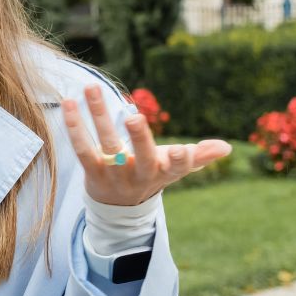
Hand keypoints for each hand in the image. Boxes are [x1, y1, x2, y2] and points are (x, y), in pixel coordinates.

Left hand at [62, 84, 231, 205]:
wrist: (119, 207)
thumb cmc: (152, 175)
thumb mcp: (176, 169)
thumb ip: (200, 156)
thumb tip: (226, 147)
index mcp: (163, 172)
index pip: (177, 167)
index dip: (182, 160)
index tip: (184, 149)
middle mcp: (139, 175)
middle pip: (142, 157)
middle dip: (139, 138)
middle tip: (134, 117)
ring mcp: (114, 174)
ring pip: (107, 144)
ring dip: (99, 115)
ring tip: (92, 88)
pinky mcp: (92, 172)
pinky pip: (82, 149)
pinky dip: (74, 126)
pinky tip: (69, 104)